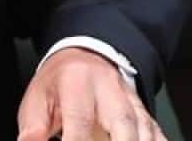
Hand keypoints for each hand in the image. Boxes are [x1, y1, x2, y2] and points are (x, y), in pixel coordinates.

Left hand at [16, 48, 165, 140]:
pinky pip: (158, 133)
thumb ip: (33, 127)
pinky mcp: (145, 114)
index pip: (80, 120)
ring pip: (144, 129)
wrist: (85, 58)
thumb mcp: (37, 98)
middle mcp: (110, 89)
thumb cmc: (59, 83)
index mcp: (77, 81)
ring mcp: (132, 101)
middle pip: (123, 123)